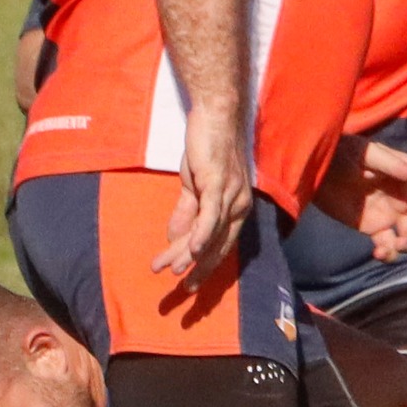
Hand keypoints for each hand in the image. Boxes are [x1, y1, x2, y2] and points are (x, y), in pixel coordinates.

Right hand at [152, 101, 251, 286]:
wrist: (215, 114)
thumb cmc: (207, 148)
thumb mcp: (194, 186)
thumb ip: (187, 213)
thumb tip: (174, 238)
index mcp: (236, 209)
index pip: (221, 246)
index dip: (205, 267)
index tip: (189, 285)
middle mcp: (239, 207)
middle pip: (217, 246)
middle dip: (198, 270)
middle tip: (182, 292)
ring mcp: (230, 195)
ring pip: (209, 234)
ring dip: (186, 254)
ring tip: (168, 271)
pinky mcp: (219, 182)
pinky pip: (210, 215)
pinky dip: (201, 234)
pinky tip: (191, 250)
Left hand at [315, 137, 406, 259]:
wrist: (315, 170)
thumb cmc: (341, 153)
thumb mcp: (365, 154)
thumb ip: (390, 164)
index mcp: (404, 175)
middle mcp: (401, 196)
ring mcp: (388, 214)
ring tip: (396, 244)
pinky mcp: (373, 229)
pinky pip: (388, 244)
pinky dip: (388, 252)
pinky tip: (378, 253)